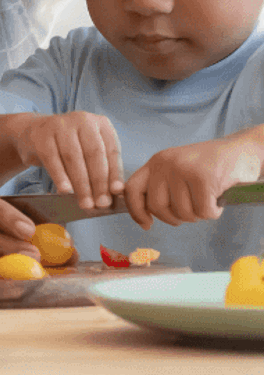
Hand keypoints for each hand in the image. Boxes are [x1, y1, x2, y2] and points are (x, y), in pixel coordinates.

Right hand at [11, 111, 123, 210]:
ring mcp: (60, 125)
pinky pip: (52, 159)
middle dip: (98, 182)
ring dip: (81, 184)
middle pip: (94, 154)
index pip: (111, 151)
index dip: (115, 173)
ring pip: (73, 157)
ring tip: (85, 203)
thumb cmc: (68, 146)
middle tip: (100, 204)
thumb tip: (116, 192)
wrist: (34, 133)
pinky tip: (66, 191)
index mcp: (100, 123)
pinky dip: (60, 176)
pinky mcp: (41, 135)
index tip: (116, 194)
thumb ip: (104, 168)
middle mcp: (82, 119)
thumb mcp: (89, 151)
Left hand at [123, 130, 263, 228]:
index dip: (136, 211)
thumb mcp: (178, 170)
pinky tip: (218, 200)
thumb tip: (145, 216)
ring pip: (183, 212)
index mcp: (156, 162)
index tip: (147, 224)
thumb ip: (161, 187)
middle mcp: (165, 164)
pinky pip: (204, 212)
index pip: (132, 189)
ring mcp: (183, 169)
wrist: (242, 150)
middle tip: (191, 212)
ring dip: (198, 215)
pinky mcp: (203, 178)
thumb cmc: (210, 166)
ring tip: (207, 201)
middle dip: (175, 218)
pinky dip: (214, 212)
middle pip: (157, 207)